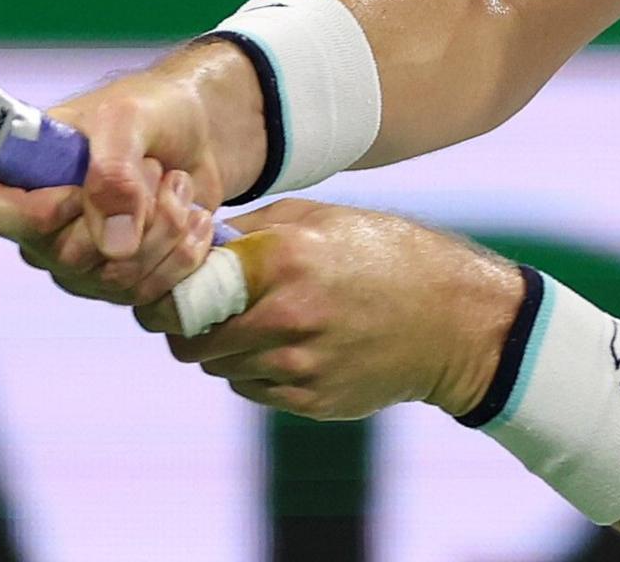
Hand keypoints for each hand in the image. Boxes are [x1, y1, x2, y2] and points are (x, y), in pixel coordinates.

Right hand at [0, 39, 268, 306]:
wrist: (198, 134)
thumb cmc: (148, 111)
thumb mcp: (128, 118)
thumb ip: (113, 169)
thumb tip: (114, 245)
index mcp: (10, 174)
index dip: (33, 213)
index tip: (79, 189)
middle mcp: (33, 229)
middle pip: (66, 256)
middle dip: (131, 208)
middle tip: (154, 164)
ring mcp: (75, 263)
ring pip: (116, 278)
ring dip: (165, 226)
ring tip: (177, 182)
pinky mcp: (117, 284)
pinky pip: (150, 295)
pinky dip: (184, 254)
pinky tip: (194, 217)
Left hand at [137, 199, 523, 421]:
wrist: (453, 320)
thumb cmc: (385, 255)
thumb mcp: (320, 219)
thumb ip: (252, 230)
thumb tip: (193, 241)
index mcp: (282, 260)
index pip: (186, 290)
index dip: (166, 294)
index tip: (166, 290)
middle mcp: (286, 316)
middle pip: (189, 340)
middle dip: (187, 326)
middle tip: (202, 310)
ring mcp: (299, 365)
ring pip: (217, 368)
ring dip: (222, 349)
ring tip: (256, 323)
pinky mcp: (311, 399)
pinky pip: (251, 389)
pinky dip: (254, 370)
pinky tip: (287, 346)